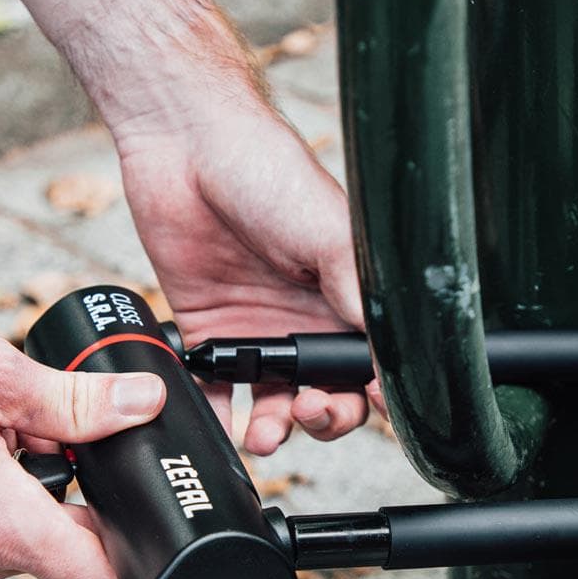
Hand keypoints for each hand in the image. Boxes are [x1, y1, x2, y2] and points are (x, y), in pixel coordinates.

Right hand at [0, 303, 164, 578]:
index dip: (143, 561)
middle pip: (70, 547)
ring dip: (35, 485)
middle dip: (79, 492)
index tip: (155, 525)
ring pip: (27, 534)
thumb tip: (141, 406)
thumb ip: (76, 402)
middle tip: (53, 430)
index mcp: (0, 525)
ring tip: (1, 427)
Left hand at [116, 104, 381, 454]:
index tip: (365, 404)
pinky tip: (220, 427)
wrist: (186, 145)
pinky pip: (216, 392)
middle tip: (309, 411)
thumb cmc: (268, 173)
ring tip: (263, 433)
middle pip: (329, 398)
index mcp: (348, 302)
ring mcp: (259, 336)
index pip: (371, 368)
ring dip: (275, 430)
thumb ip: (361, 294)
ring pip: (277, 407)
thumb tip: (391, 358)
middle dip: (324, 419)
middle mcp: (308, 326)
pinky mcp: (211, 335)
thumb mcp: (331, 233)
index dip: (372, 396)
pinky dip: (217, 418)